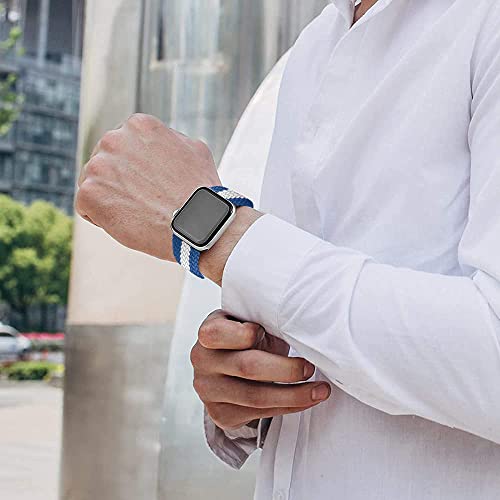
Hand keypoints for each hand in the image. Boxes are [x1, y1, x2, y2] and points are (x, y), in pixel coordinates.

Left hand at [75, 114, 220, 260]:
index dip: (136, 167)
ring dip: (110, 198)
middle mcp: (114, 139)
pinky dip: (101, 217)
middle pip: (106, 162)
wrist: (197, 223)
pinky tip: (127, 222)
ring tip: (138, 213)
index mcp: (139, 125)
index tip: (149, 183)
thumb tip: (165, 141)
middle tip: (143, 201)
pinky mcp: (88, 194)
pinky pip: (85, 206)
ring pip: (94, 183)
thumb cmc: (201, 192)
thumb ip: (171, 140)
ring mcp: (97, 166)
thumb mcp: (195, 150)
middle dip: (120, 180)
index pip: (124, 144)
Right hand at [191, 310, 331, 431]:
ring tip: (320, 390)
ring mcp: (208, 391)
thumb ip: (263, 318)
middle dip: (287, 370)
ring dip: (295, 395)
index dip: (252, 333)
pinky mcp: (220, 414)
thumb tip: (301, 320)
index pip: (225, 333)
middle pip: (248, 368)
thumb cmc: (245, 337)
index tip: (272, 331)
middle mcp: (202, 362)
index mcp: (208, 332)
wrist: (227, 363)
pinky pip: (259, 414)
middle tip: (311, 367)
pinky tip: (305, 400)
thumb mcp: (249, 319)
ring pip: (256, 397)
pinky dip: (287, 408)